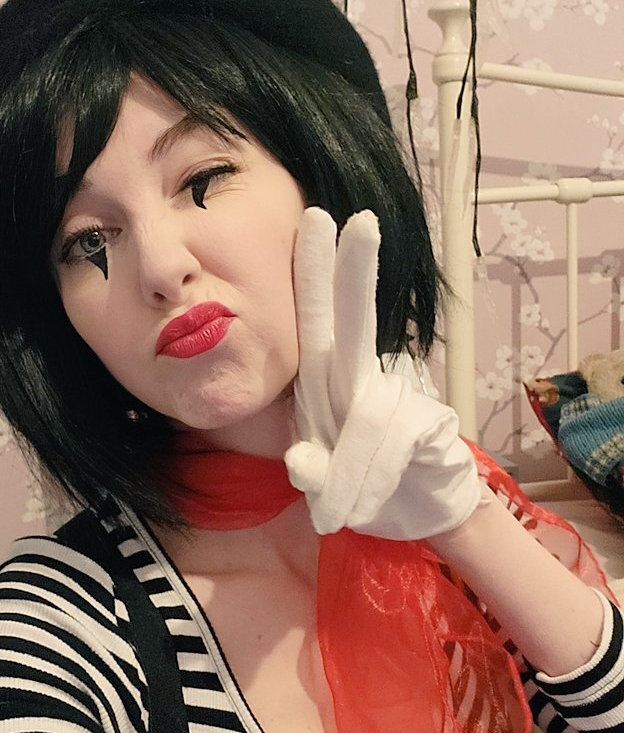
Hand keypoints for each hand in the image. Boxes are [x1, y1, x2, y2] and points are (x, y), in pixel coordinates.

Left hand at [284, 207, 481, 538]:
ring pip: (370, 416)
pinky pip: (394, 445)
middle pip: (357, 321)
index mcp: (330, 382)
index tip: (314, 218)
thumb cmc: (368, 481)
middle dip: (354, 273)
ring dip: (350, 472)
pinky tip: (361, 503)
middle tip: (359, 220)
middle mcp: (364, 380)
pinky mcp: (433, 424)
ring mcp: (403, 398)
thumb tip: (300, 461)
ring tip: (337, 514)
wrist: (426, 513)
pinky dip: (372, 479)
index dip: (316, 273)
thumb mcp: (325, 477)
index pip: (318, 321)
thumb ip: (313, 466)